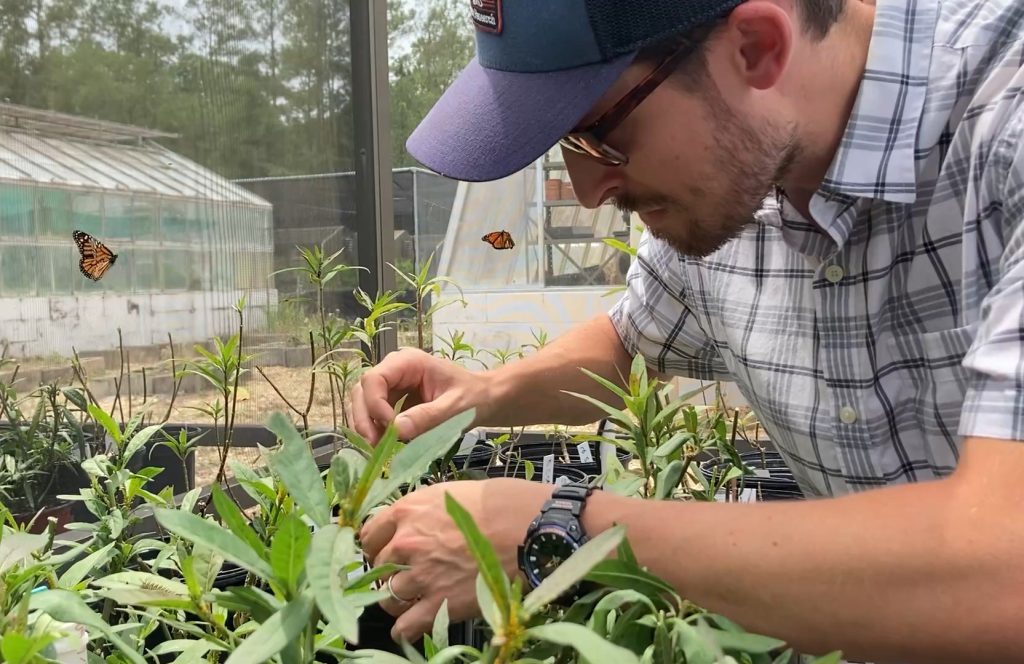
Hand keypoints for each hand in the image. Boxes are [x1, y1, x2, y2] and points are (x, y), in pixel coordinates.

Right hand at [351, 348, 489, 443]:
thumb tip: (396, 430)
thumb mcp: (455, 408)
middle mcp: (396, 369)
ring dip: (366, 425)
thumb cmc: (474, 397)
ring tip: (378, 448)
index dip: (374, 404)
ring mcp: (393, 385)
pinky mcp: (395, 400)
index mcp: (409, 362)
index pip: (375, 378)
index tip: (388, 428)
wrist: (485, 400)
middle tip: (374, 444)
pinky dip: (375, 429)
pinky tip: (384, 445)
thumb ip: (427, 417)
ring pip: (364, 402)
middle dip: (364, 418)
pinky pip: (375, 413)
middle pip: (363, 390)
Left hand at [360, 478, 551, 640]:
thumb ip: (426, 512)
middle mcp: (406, 543)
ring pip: (388, 598)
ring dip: (397, 601)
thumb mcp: (451, 494)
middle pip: (378, 567)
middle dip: (389, 573)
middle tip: (406, 576)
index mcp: (407, 510)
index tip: (385, 552)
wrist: (528, 527)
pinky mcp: (439, 604)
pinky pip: (405, 626)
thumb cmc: (499, 503)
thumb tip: (420, 524)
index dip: (377, 545)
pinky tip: (410, 626)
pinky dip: (404, 629)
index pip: (370, 534)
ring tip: (412, 601)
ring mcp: (421, 575)